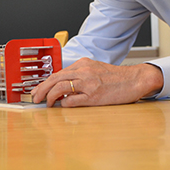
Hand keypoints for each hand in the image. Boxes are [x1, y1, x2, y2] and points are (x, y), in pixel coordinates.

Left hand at [30, 58, 163, 107]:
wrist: (135, 80)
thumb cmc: (117, 78)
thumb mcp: (96, 70)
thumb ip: (80, 76)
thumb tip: (64, 88)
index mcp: (83, 64)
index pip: (58, 72)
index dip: (45, 82)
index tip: (38, 89)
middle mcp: (84, 71)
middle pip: (55, 78)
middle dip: (41, 88)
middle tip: (34, 97)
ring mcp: (88, 83)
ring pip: (60, 87)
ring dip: (49, 96)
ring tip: (46, 104)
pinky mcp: (94, 95)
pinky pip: (72, 99)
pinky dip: (64, 103)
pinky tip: (62, 106)